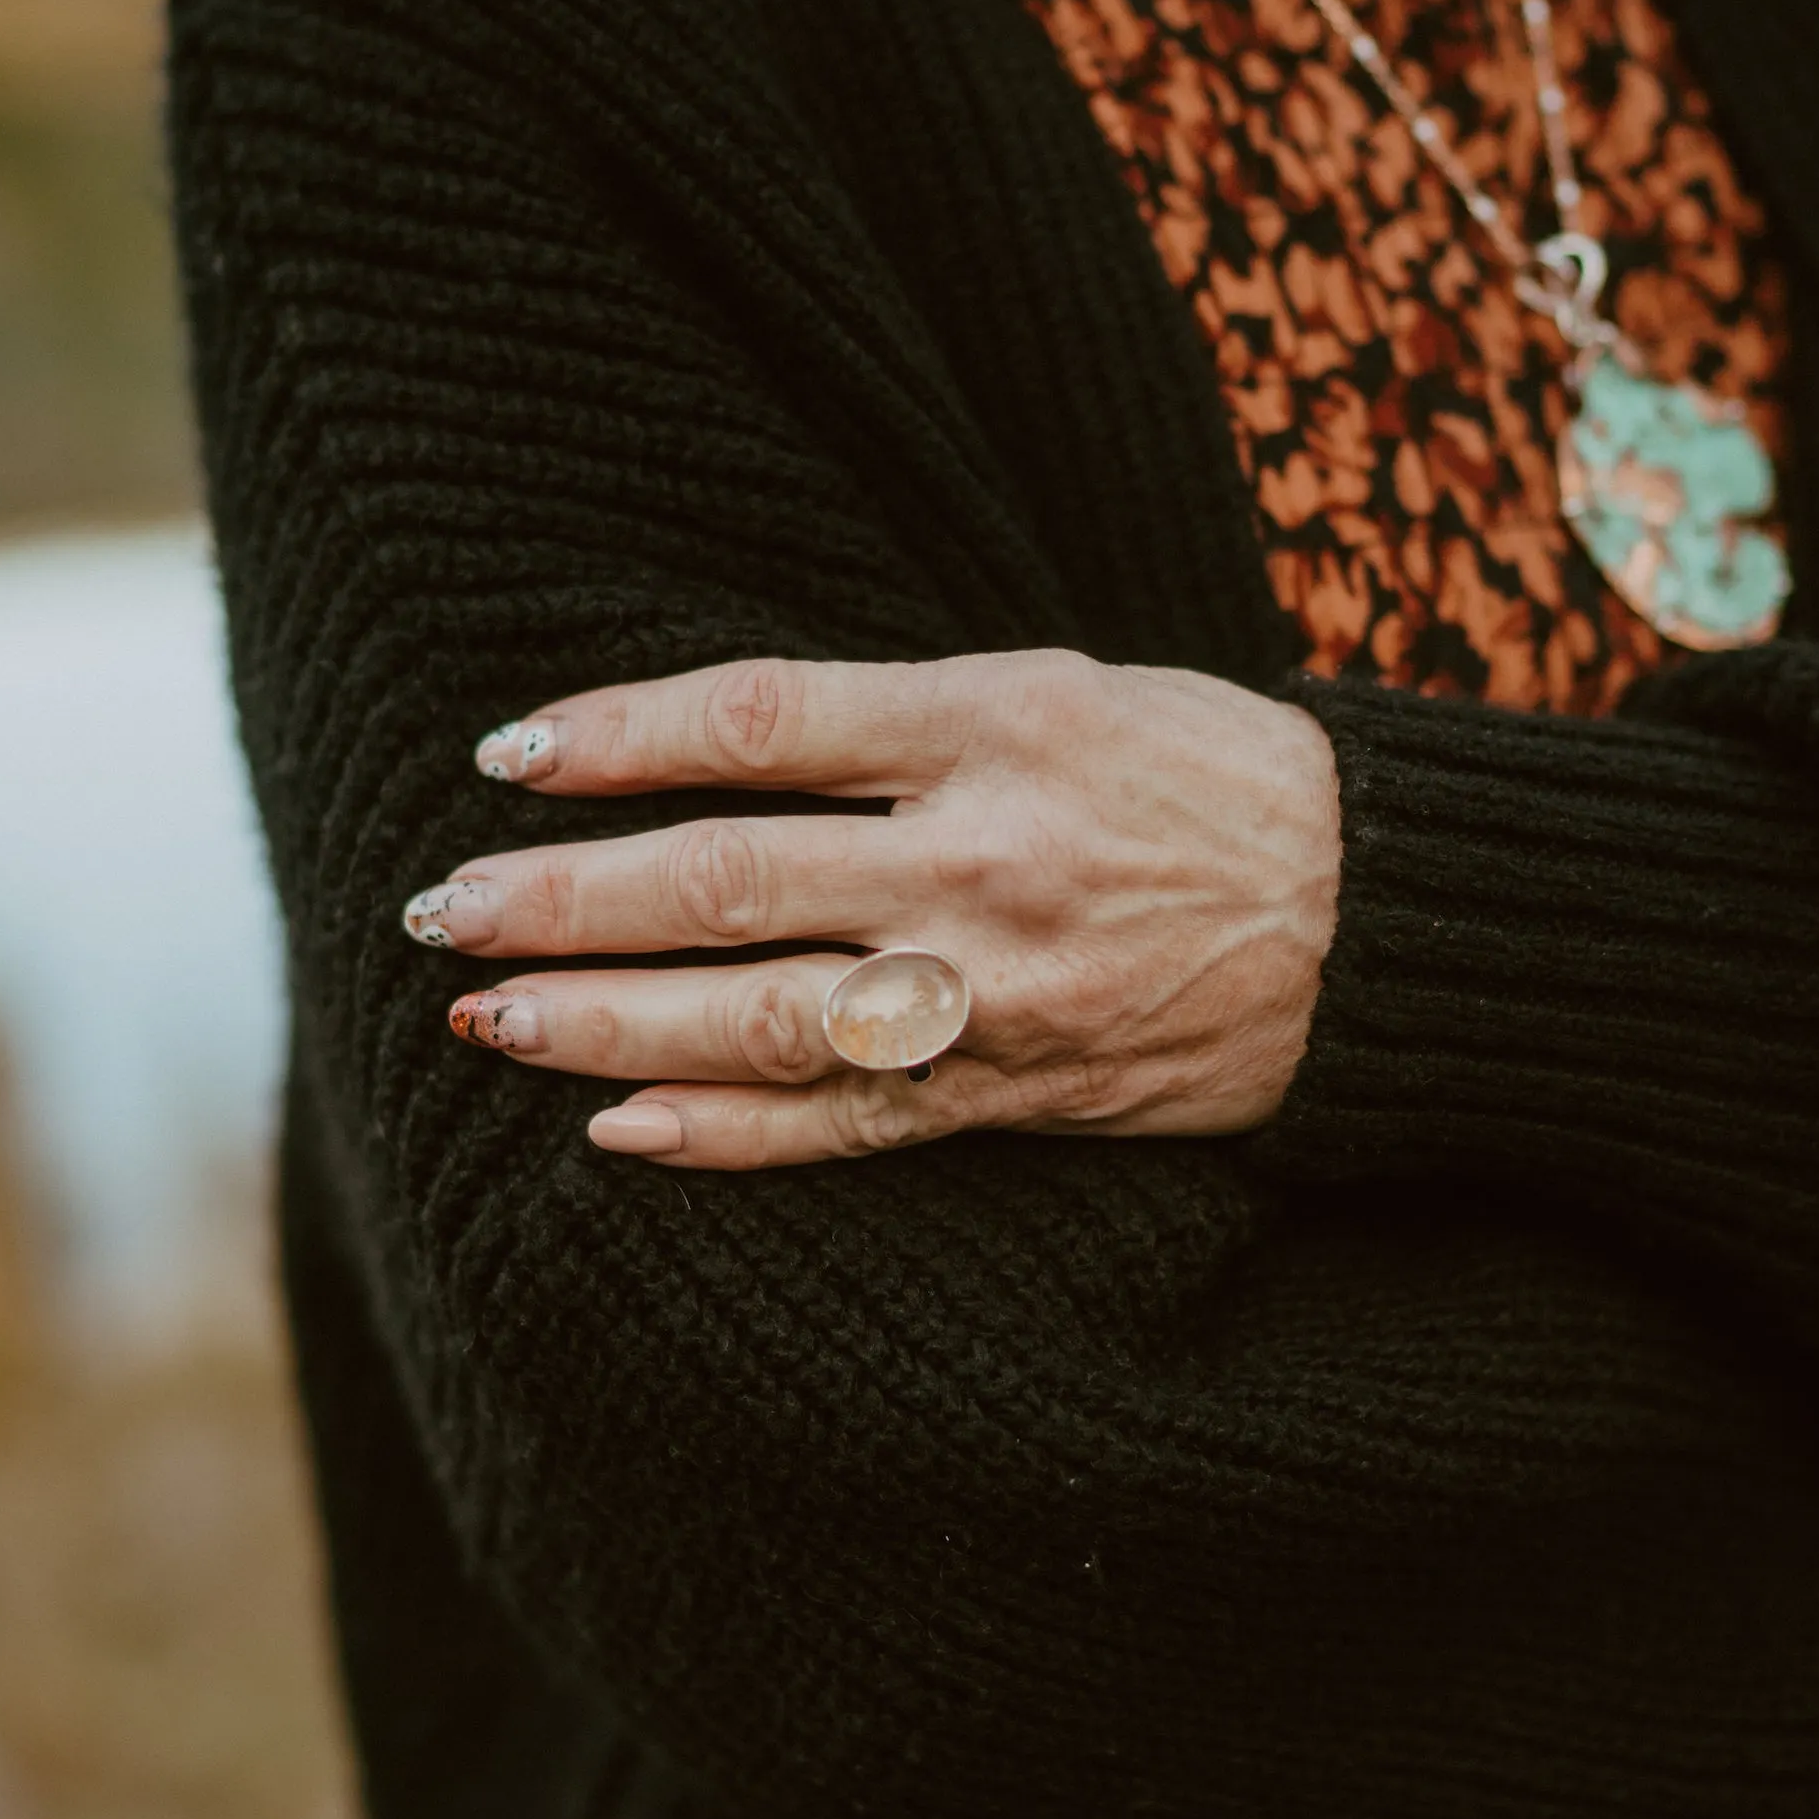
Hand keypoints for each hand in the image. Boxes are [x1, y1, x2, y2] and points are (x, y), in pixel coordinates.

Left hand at [402, 650, 1339, 1170]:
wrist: (1373, 921)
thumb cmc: (1206, 778)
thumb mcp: (1064, 688)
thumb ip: (895, 718)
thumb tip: (703, 741)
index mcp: (998, 721)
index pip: (764, 720)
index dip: (621, 734)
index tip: (508, 752)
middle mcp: (984, 856)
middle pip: (731, 876)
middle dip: (566, 897)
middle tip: (445, 909)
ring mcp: (997, 989)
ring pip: (763, 1016)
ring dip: (608, 1023)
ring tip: (491, 1020)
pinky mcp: (1016, 1094)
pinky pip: (846, 1124)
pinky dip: (726, 1130)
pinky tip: (621, 1128)